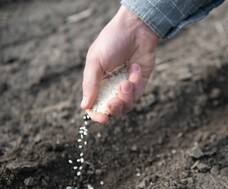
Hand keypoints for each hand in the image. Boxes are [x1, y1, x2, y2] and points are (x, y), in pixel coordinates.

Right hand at [81, 5, 158, 122]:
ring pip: (127, 105)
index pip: (95, 105)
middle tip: (115, 101)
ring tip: (126, 82)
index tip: (103, 118)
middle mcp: (111, 87)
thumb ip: (90, 84)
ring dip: (126, 96)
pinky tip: (134, 68)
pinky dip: (136, 83)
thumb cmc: (111, 41)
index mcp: (97, 82)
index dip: (98, 115)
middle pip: (112, 109)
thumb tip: (85, 106)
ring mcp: (126, 86)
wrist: (135, 29)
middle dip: (114, 108)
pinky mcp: (140, 83)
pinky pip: (138, 93)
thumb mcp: (95, 61)